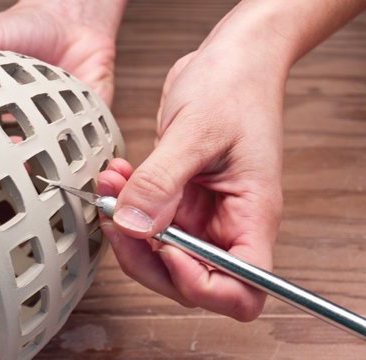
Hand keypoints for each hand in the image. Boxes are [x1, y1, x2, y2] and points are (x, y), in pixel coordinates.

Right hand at [0, 1, 127, 322]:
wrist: (75, 24)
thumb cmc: (28, 32)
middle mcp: (7, 157)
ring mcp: (43, 160)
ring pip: (32, 211)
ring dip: (28, 244)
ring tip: (21, 281)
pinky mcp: (78, 153)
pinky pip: (77, 187)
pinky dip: (75, 210)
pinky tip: (71, 237)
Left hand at [98, 16, 286, 321]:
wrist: (231, 61)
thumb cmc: (235, 86)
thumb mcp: (197, 131)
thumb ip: (162, 182)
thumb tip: (135, 226)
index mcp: (253, 217)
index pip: (242, 292)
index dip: (202, 287)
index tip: (167, 251)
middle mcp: (228, 225)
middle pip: (189, 282)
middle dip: (146, 257)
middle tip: (119, 220)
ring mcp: (202, 217)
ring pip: (160, 256)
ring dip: (128, 231)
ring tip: (112, 190)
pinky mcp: (180, 202)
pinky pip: (147, 224)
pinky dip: (125, 208)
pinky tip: (118, 179)